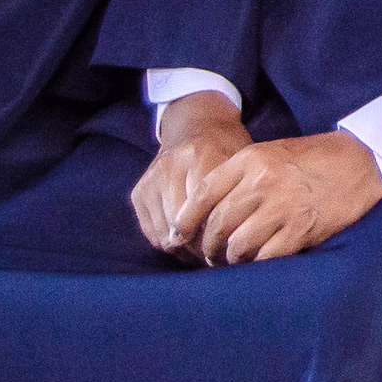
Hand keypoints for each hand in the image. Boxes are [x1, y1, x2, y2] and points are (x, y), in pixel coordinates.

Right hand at [132, 94, 254, 256]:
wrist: (198, 126)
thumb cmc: (228, 150)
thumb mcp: (242, 164)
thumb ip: (238, 197)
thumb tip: (237, 242)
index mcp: (201, 157)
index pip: (206, 213)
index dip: (218, 238)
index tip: (231, 247)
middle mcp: (170, 167)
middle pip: (183, 227)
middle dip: (201, 248)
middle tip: (218, 255)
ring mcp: (151, 180)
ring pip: (165, 235)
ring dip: (185, 249)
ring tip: (204, 250)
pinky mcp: (139, 192)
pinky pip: (151, 233)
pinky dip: (169, 243)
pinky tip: (187, 242)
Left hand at [180, 133, 381, 264]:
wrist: (359, 163)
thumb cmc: (309, 162)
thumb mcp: (269, 156)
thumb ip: (236, 178)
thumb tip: (200, 215)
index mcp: (251, 160)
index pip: (203, 195)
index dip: (185, 221)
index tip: (178, 236)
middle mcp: (264, 182)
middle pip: (217, 225)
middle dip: (207, 246)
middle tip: (207, 255)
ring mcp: (283, 206)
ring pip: (237, 245)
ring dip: (230, 259)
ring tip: (232, 260)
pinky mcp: (302, 229)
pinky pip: (265, 258)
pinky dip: (255, 265)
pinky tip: (256, 263)